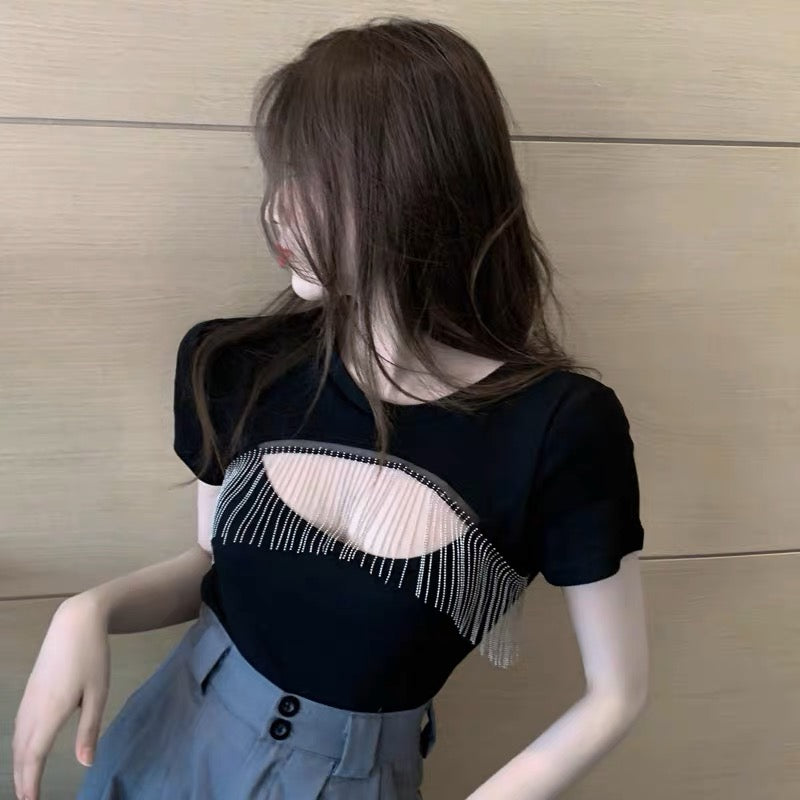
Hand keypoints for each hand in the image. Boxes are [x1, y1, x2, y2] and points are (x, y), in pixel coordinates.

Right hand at [12, 593, 110, 799]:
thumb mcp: (98, 693)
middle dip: (22, 780)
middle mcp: (33, 709)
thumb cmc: (91, 656)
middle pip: (21, 753)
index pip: (34, 757)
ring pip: (17, 741)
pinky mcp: (30, 691)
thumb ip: (89, 729)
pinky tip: (25, 752)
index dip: (30, 783)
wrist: (75, 623)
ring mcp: (28, 699)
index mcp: (50, 712)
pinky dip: (19, 747)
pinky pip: (19, 727)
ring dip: (18, 765)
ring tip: (24, 785)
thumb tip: (85, 763)